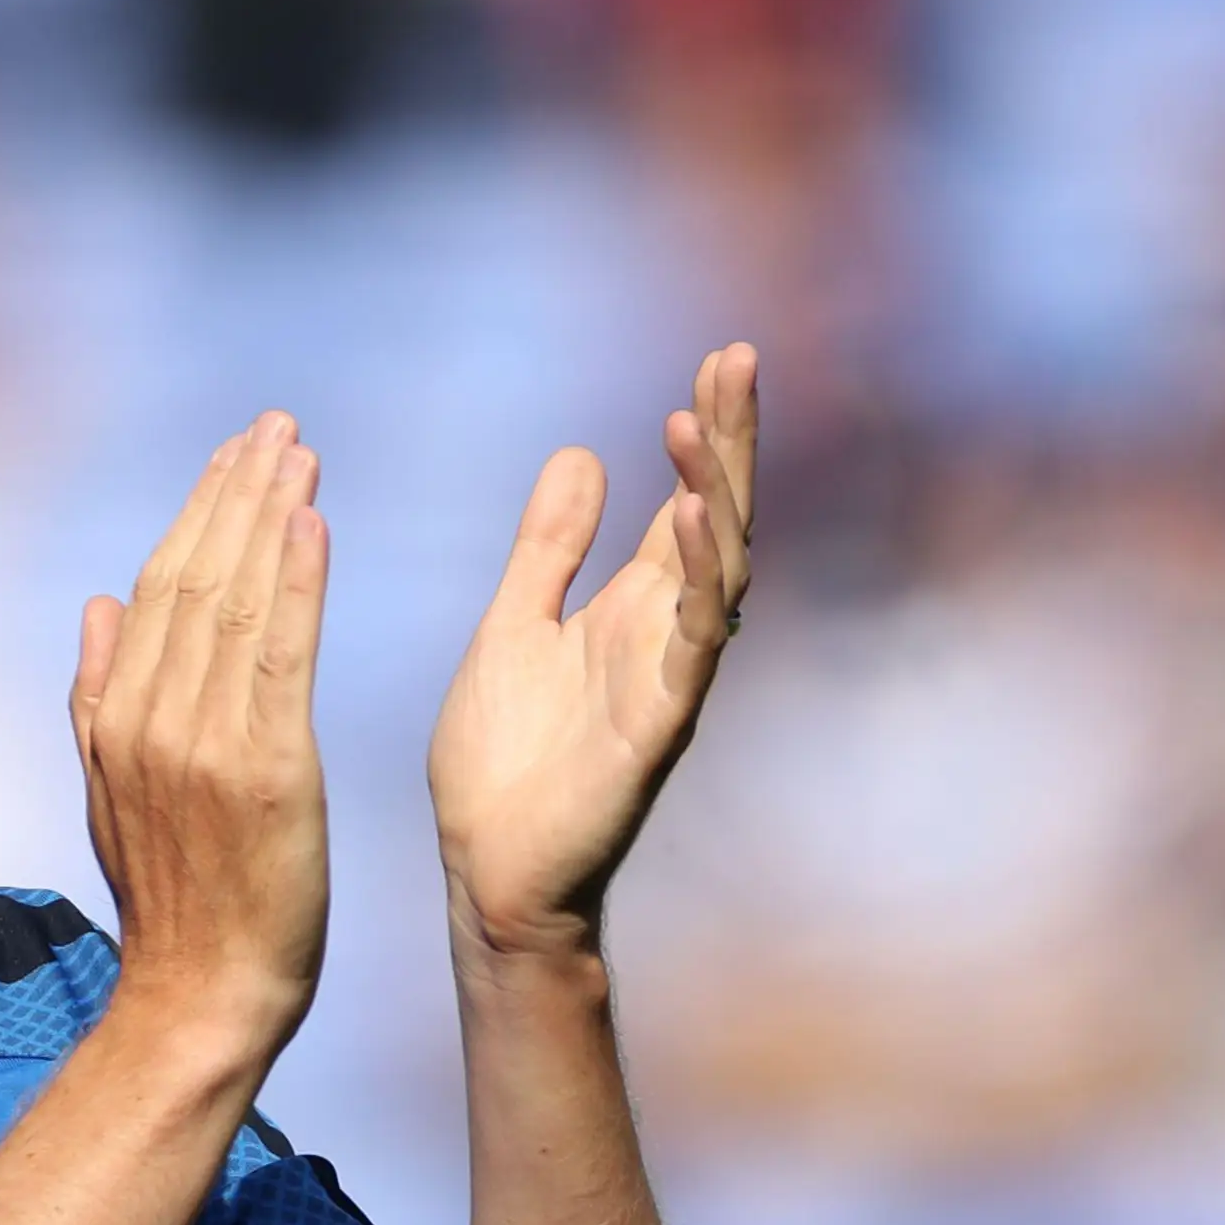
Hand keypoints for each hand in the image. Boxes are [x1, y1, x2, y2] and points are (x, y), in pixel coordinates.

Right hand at [71, 411, 331, 1050]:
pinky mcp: (268, 771)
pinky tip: (311, 526)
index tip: (234, 454)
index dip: (199, 512)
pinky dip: (294, 585)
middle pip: (194, 579)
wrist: (202, 992)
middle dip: (236, 493)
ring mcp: (205, 744)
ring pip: (234, 604)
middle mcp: (152, 719)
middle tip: (275, 425)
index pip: (157, 589)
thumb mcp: (111, 792)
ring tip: (299, 453)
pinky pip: (281, 659)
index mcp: (118, 718)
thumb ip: (98, 696)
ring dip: (269, 517)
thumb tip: (98, 604)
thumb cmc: (174, 900)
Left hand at [429, 345, 758, 958]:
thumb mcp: (514, 624)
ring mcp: (667, 677)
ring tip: (701, 416)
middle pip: (716, 517)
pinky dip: (700, 578)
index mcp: (630, 608)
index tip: (718, 359)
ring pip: (718, 570)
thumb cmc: (504, 761)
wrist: (487, 868)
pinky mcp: (658, 724)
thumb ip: (550, 549)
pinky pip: (694, 642)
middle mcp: (663, 633)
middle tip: (737, 356)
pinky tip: (695, 516)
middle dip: (728, 440)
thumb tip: (582, 455)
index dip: (703, 435)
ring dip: (714, 493)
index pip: (683, 503)